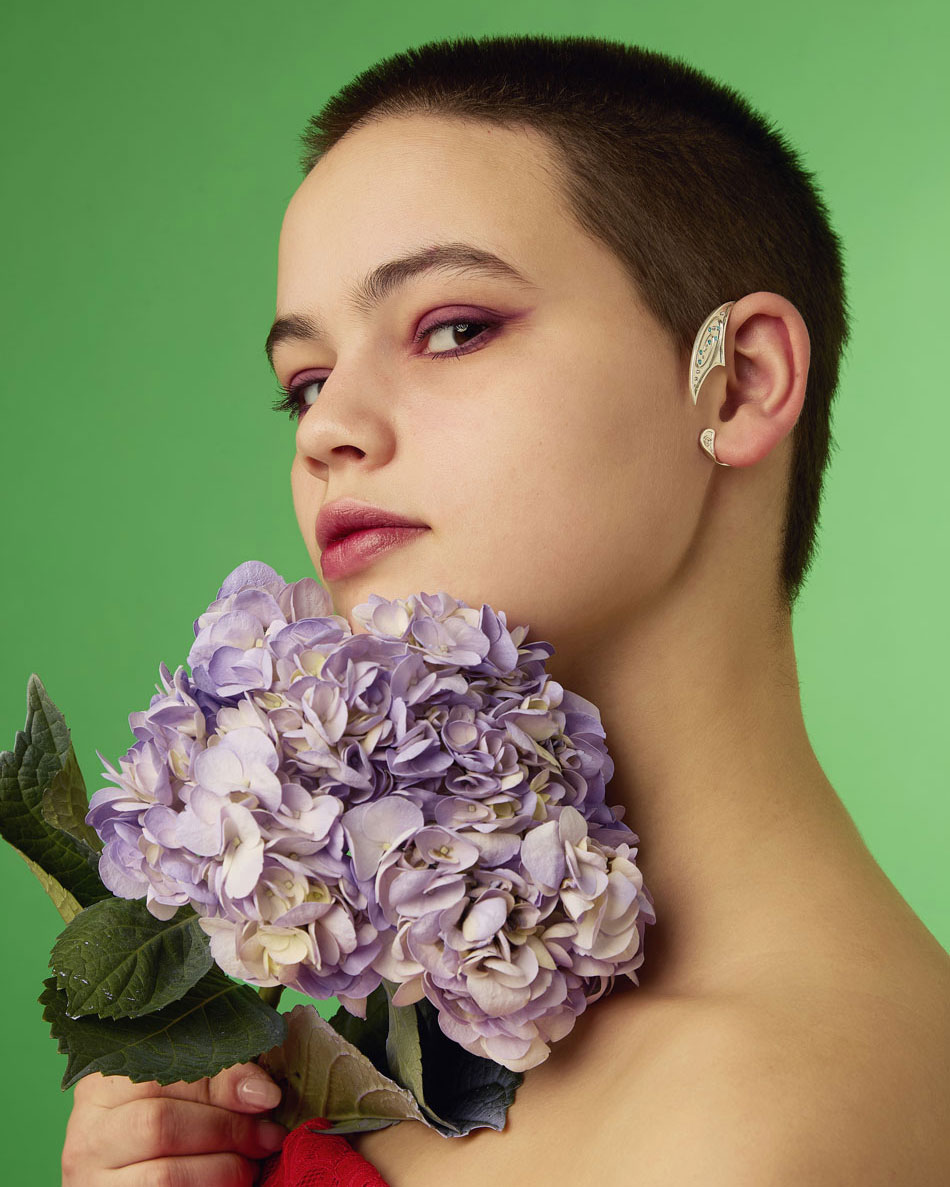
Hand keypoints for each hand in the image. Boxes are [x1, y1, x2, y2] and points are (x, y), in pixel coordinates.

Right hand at [61, 1061, 288, 1184]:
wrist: (139, 1170)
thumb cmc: (172, 1119)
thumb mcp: (187, 1089)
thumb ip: (220, 1080)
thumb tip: (264, 1094)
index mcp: (105, 1083)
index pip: (167, 1075)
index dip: (225, 1086)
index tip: (269, 1097)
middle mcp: (88, 1132)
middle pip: (162, 1126)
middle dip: (228, 1132)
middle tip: (268, 1138)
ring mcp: (91, 1181)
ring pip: (165, 1177)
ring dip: (222, 1172)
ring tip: (251, 1167)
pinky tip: (229, 1185)